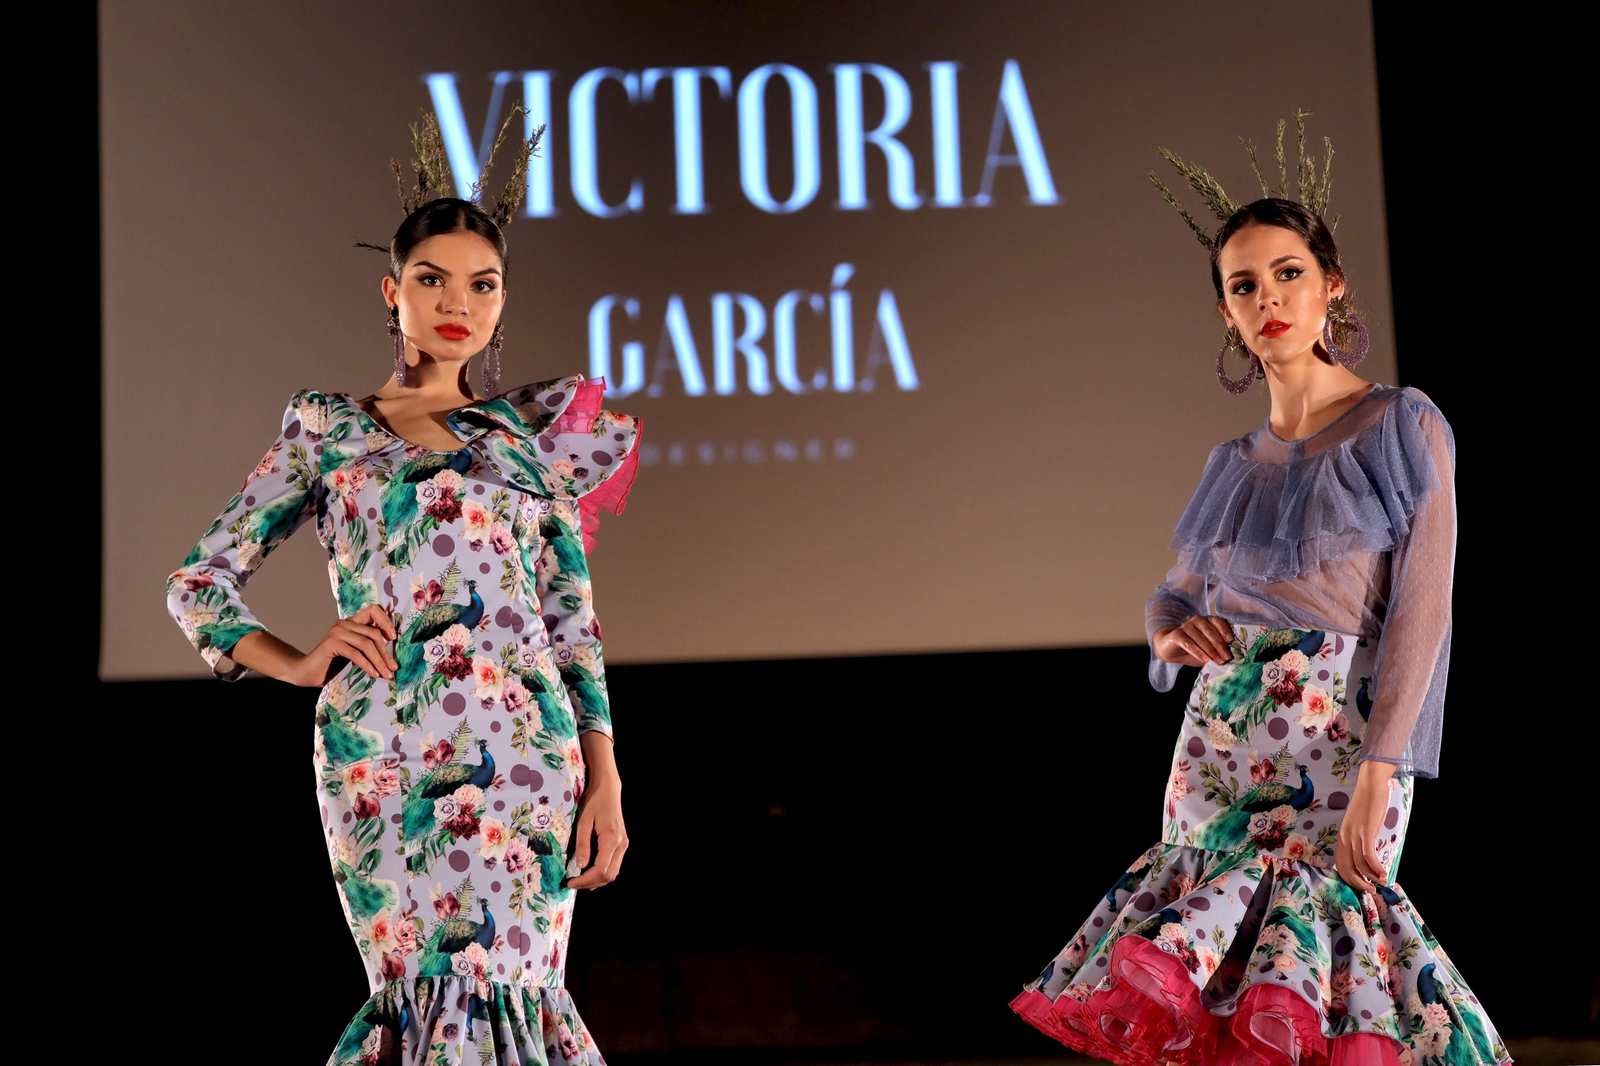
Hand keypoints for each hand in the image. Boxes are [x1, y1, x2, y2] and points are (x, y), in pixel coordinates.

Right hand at [285, 604, 398, 686]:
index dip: (386, 621)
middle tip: (393, 668)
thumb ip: (367, 647)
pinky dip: (367, 665)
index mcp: (351, 622)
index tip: (394, 638)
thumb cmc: (332, 664)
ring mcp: (337, 632)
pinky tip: (373, 674)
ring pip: (367, 644)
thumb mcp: (354, 653)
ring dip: (379, 661)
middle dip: (386, 652)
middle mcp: (344, 623)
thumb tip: (392, 655)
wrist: (306, 673)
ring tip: (386, 674)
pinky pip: (356, 653)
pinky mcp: (332, 643)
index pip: (373, 610)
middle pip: (374, 633)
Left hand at [567, 776, 626, 888]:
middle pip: (608, 876)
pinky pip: (614, 866)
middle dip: (589, 883)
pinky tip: (589, 874)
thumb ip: (582, 844)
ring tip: (579, 881)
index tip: (570, 882)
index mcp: (612, 839)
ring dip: (596, 881)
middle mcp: (621, 845)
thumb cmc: (594, 802)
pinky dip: (602, 874)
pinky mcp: (622, 844)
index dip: (585, 880)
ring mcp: (623, 845)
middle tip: (572, 884)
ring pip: (613, 873)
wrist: (608, 790)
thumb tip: (580, 865)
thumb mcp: (583, 821)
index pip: (600, 870)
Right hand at [1154, 616, 1235, 666]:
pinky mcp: (1177, 634)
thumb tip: (1228, 657)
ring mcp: (1186, 626)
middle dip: (1220, 645)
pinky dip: (1198, 652)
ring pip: (1201, 638)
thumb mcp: (1208, 649)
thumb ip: (1217, 650)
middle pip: (1210, 631)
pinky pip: (1189, 643)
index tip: (1231, 641)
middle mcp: (1198, 620)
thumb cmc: (1194, 648)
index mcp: (1208, 621)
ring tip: (1218, 661)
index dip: (1225, 630)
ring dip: (1211, 651)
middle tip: (1226, 657)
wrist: (1172, 650)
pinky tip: (1205, 660)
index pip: (1219, 622)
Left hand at [1336, 762, 1394, 893]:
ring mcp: (1354, 834)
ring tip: (1381, 881)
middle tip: (1371, 890)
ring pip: (1359, 865)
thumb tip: (1367, 857)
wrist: (1371, 785)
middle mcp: (1344, 837)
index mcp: (1341, 837)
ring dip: (1371, 877)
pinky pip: (1368, 856)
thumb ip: (1359, 840)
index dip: (1350, 879)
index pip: (1340, 865)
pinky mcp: (1365, 831)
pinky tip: (1383, 872)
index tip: (1362, 885)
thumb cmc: (1368, 805)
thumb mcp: (1359, 825)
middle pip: (1346, 869)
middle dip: (1359, 883)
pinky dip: (1376, 867)